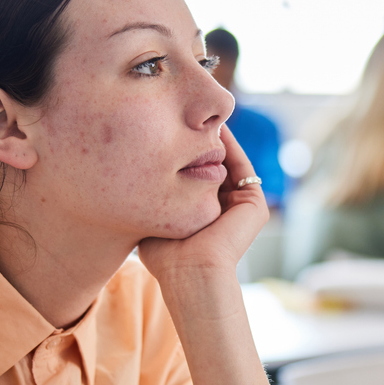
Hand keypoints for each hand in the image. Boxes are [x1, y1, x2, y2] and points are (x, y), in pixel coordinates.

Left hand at [137, 124, 268, 286]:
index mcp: (205, 214)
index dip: (182, 151)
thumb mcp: (154, 217)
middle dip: (198, 139)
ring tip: (196, 112)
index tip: (165, 128)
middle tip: (182, 111)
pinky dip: (228, 145)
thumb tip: (128, 171)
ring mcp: (242, 206)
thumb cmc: (165, 255)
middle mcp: (225, 209)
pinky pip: (241, 165)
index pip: (195, 175)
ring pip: (227, 161)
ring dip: (214, 137)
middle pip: (213, 165)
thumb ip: (151, 196)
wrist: (190, 273)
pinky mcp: (254, 204)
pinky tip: (212, 126)